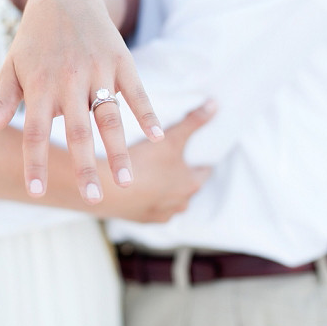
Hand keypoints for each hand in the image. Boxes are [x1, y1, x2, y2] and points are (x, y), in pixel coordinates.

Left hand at [0, 0, 163, 203]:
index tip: (34, 192)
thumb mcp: (11, 68)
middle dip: (84, 167)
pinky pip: (136, 91)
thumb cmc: (33, 41)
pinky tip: (156, 136)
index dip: (34, 162)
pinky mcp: (120, 60)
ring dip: (119, 151)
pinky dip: (147, 113)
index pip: (34, 132)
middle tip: (92, 200)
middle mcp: (69, 80)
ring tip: (125, 183)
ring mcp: (97, 70)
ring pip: (110, 117)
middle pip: (77, 131)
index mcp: (39, 86)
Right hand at [98, 101, 215, 222]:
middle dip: (181, 174)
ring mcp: (162, 214)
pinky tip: (139, 187)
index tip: (193, 150)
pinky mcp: (143, 220)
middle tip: (171, 159)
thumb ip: (193, 122)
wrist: (112, 190)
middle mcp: (181, 204)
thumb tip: (214, 105)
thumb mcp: (171, 138)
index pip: (204, 170)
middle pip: (187, 186)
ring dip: (165, 189)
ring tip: (153, 173)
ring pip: (170, 200)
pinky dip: (148, 199)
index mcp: (191, 184)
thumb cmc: (145, 164)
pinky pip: (151, 208)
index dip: (199, 159)